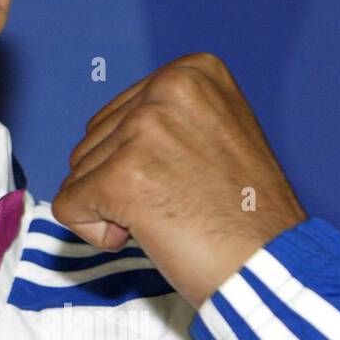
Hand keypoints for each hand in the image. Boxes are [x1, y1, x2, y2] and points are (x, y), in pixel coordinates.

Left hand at [51, 52, 306, 308]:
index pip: (116, 117)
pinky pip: (68, 207)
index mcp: (192, 71)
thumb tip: (108, 130)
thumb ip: (165, 119)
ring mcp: (143, 131)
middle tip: (182, 201)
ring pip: (78, 173)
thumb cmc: (245, 214)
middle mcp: (167, 89)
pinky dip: (97, 233)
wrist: (271, 267)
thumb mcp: (215, 133)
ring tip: (172, 215)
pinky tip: (149, 234)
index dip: (139, 161)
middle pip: (92, 142)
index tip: (190, 178)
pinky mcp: (121, 176)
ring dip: (112, 207)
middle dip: (122, 182)